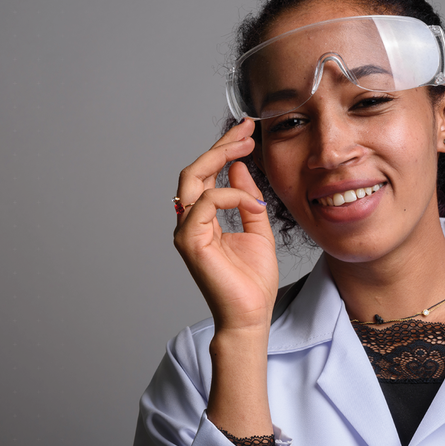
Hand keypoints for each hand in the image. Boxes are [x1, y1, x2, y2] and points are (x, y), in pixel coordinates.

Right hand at [173, 118, 278, 337]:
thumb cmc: (252, 282)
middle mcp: (190, 222)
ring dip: (220, 158)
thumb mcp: (257, 230)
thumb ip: (247, 199)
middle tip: (246, 130)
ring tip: (247, 147)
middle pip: (195, 171)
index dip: (225, 150)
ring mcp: (186, 231)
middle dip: (221, 145)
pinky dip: (230, 195)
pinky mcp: (190, 241)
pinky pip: (205, 203)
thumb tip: (239, 168)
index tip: (247, 132)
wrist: (250, 315)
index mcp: (204, 219)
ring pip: (192, 179)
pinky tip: (251, 201)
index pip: (208, 176)